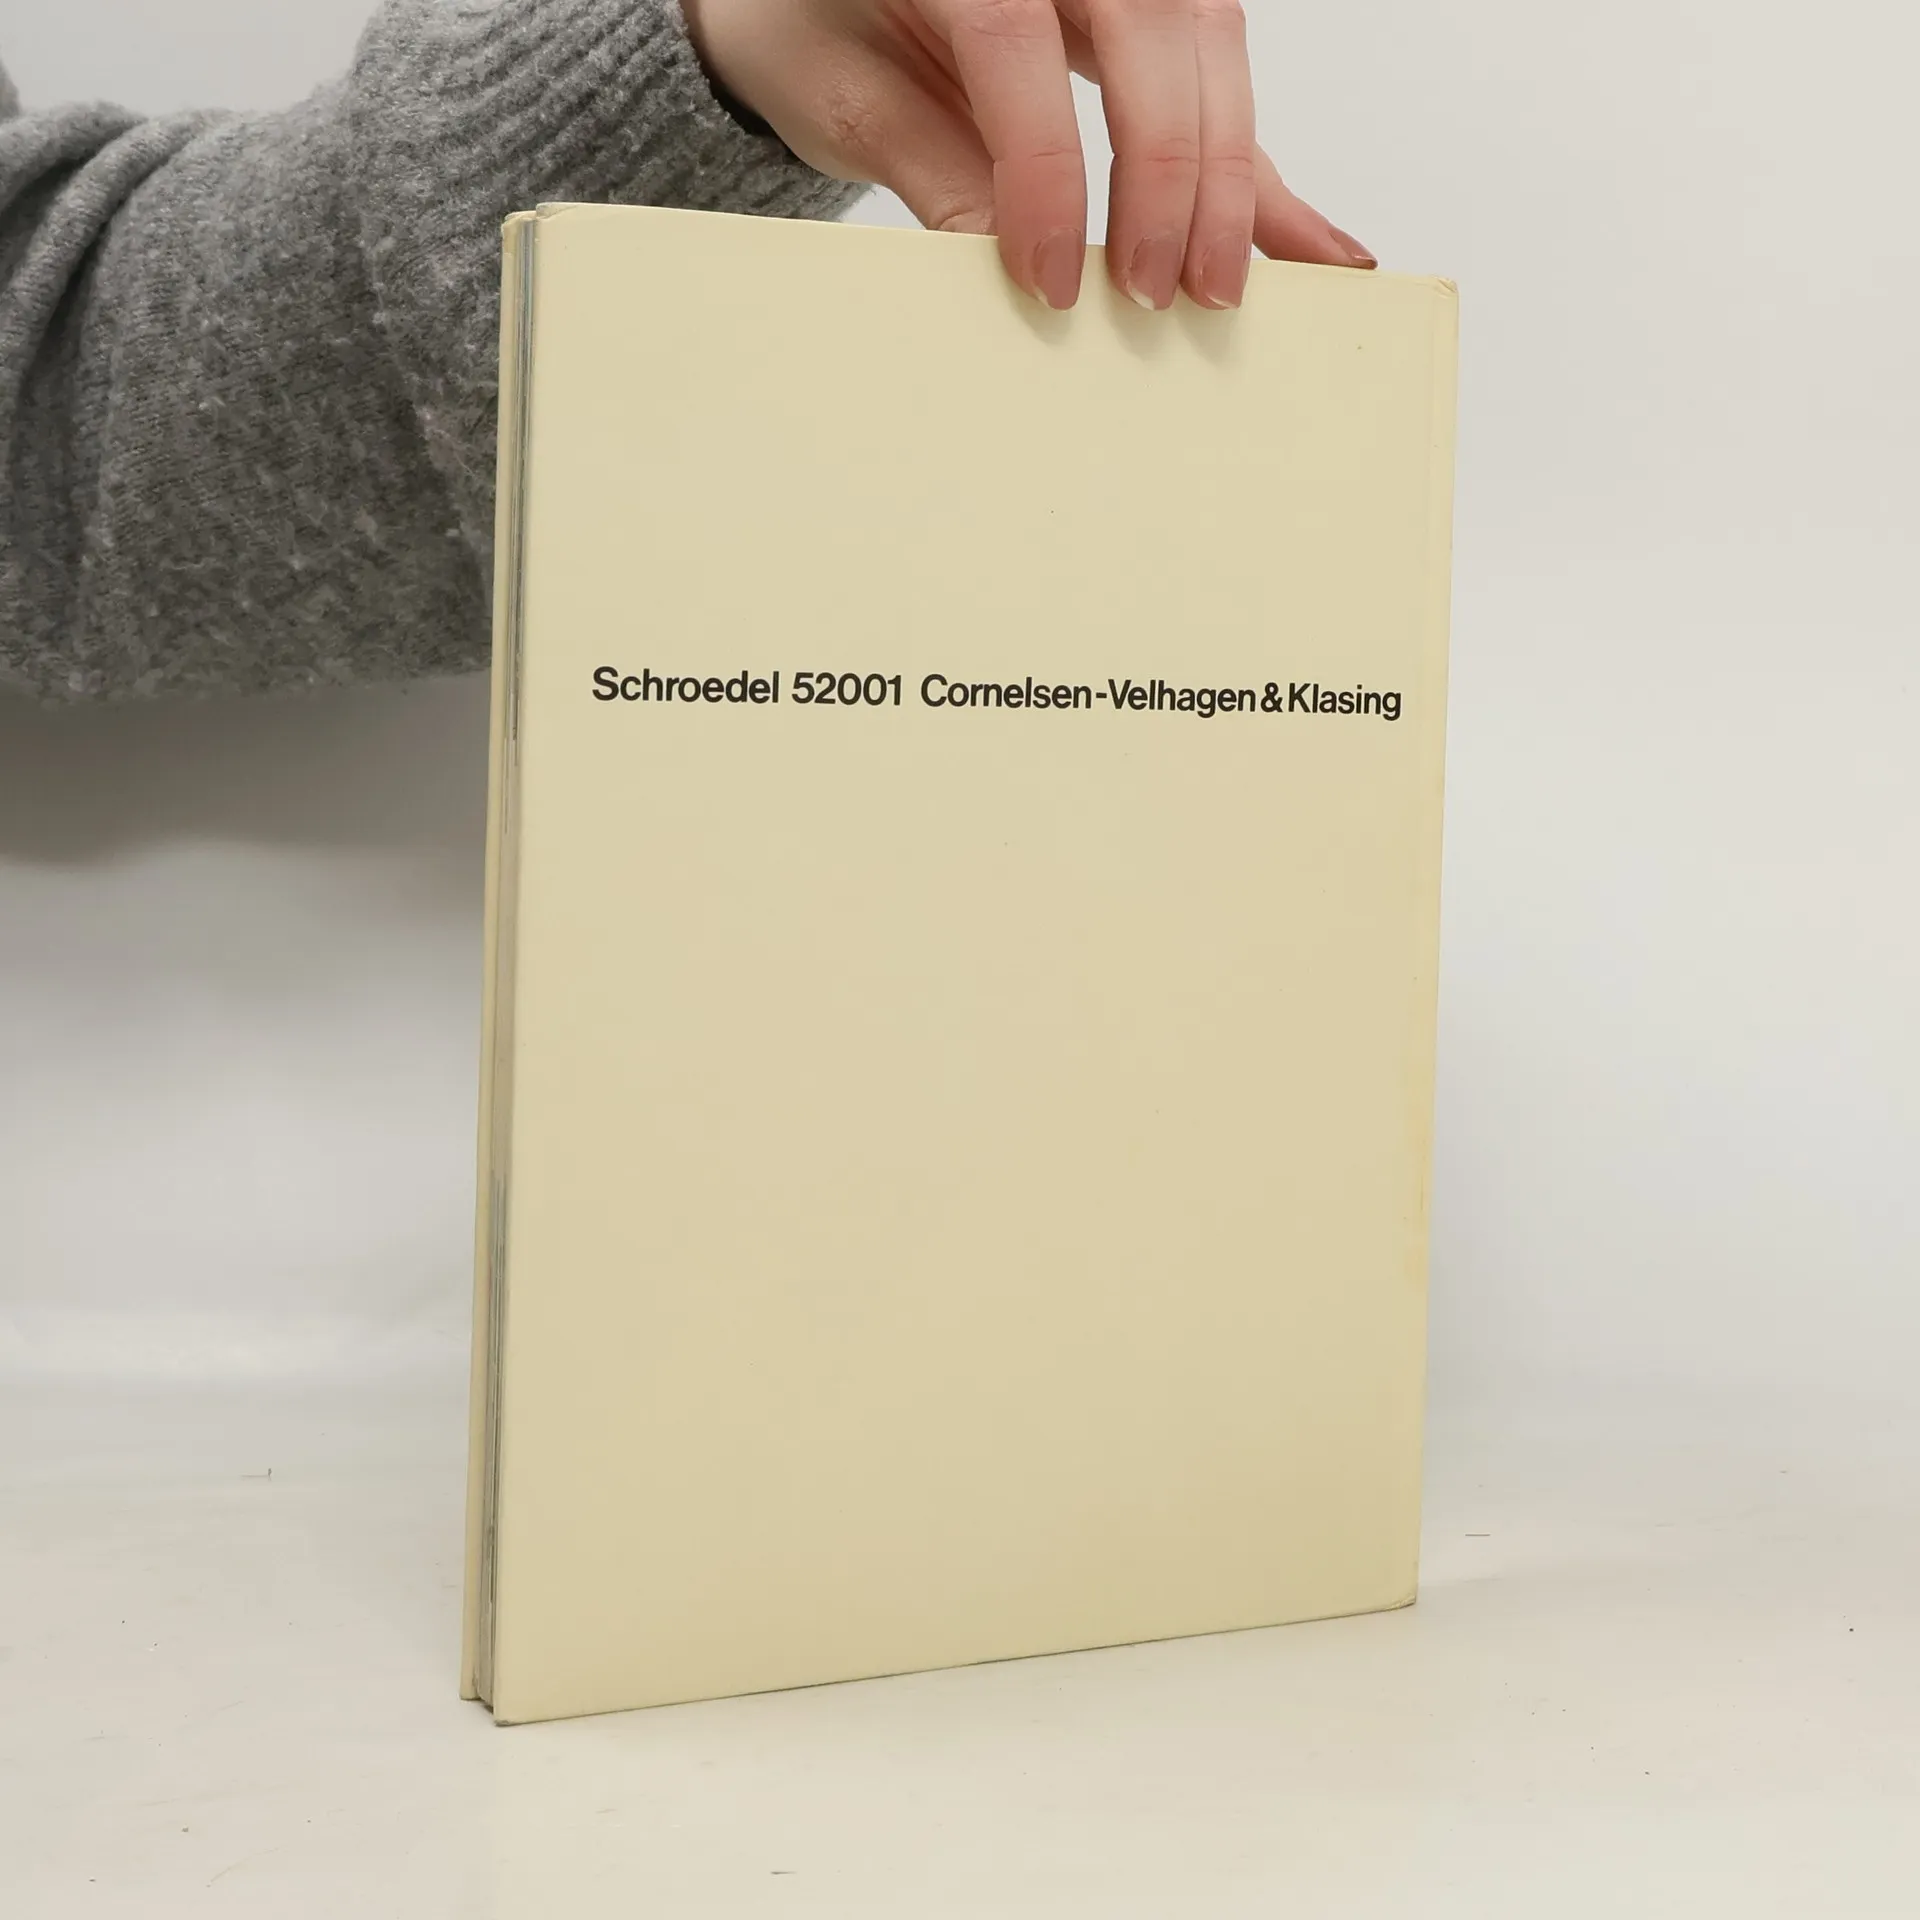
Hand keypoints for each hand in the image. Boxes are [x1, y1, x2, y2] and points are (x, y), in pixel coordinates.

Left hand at [681, 0, 1374, 311]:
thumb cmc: (821, 24)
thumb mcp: (852, 101)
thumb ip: (938, 178)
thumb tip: (1025, 281)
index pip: (1019, 49)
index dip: (1046, 175)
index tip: (1053, 287)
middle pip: (1152, 33)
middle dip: (1170, 175)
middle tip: (1158, 296)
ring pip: (1209, 44)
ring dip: (1230, 175)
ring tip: (1223, 287)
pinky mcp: (1155, 4)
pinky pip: (1221, 76)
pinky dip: (1261, 170)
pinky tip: (1314, 245)